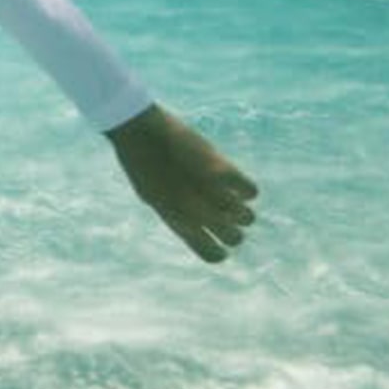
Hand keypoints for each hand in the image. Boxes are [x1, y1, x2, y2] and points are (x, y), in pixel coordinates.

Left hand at [105, 104, 258, 262]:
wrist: (138, 132)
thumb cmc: (140, 162)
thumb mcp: (152, 193)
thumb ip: (176, 212)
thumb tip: (199, 218)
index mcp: (179, 224)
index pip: (213, 255)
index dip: (219, 249)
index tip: (214, 235)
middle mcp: (199, 215)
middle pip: (235, 238)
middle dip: (232, 226)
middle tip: (217, 206)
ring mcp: (212, 194)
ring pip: (248, 217)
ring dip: (240, 206)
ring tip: (222, 189)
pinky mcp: (223, 171)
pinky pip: (251, 191)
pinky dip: (243, 186)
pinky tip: (227, 175)